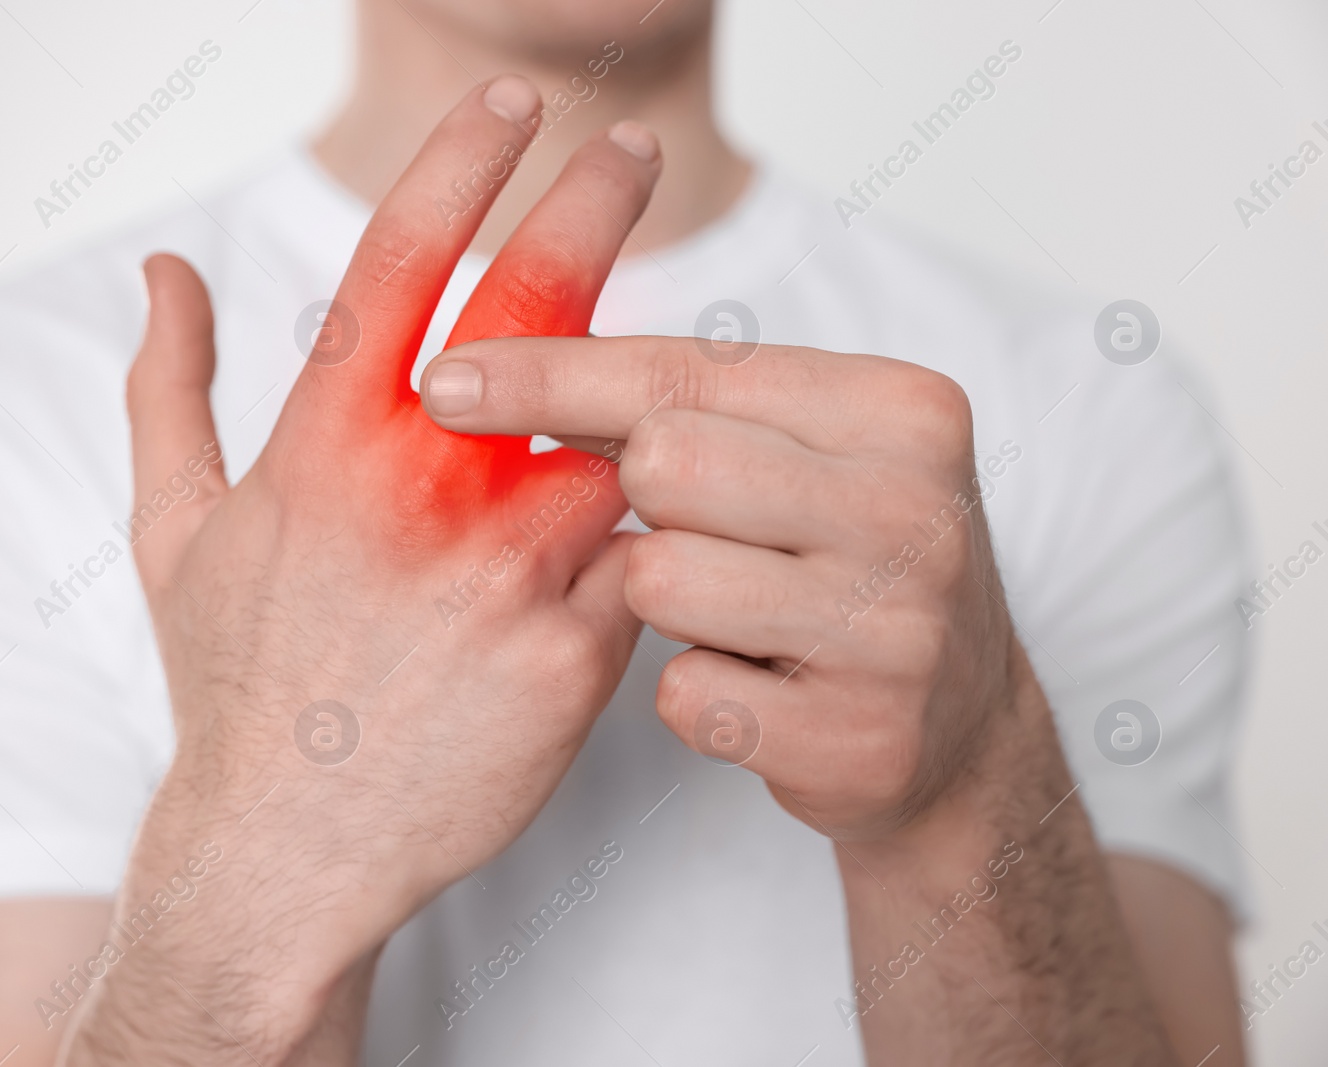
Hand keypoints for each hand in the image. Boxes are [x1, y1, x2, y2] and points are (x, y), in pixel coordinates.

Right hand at [64, 78, 664, 1063]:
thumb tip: (163, 270)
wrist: (291, 848)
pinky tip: (656, 528)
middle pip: (537, 308)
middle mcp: (422, 492)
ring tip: (657, 382)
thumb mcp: (173, 531)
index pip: (407, 259)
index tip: (516, 101)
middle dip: (593, 204)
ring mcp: (509, 572)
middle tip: (633, 148)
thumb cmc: (233, 682)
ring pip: (621, 435)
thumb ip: (170, 386)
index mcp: (326, 448)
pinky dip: (652, 523)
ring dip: (642, 394)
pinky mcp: (580, 651)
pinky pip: (645, 553)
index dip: (466, 159)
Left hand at [419, 335, 1021, 839]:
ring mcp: (899, 632)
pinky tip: (756, 688)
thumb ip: (675, 406)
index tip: (444, 381)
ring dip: (667, 601)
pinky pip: (683, 694)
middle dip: (645, 501)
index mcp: (902, 411)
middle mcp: (916, 511)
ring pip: (662, 581)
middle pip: (665, 466)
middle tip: (700, 530)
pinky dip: (693, 693)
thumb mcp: (797, 456)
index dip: (550, 375)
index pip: (685, 373)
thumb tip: (481, 375)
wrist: (954, 727)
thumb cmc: (841, 560)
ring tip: (738, 612)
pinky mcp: (861, 740)